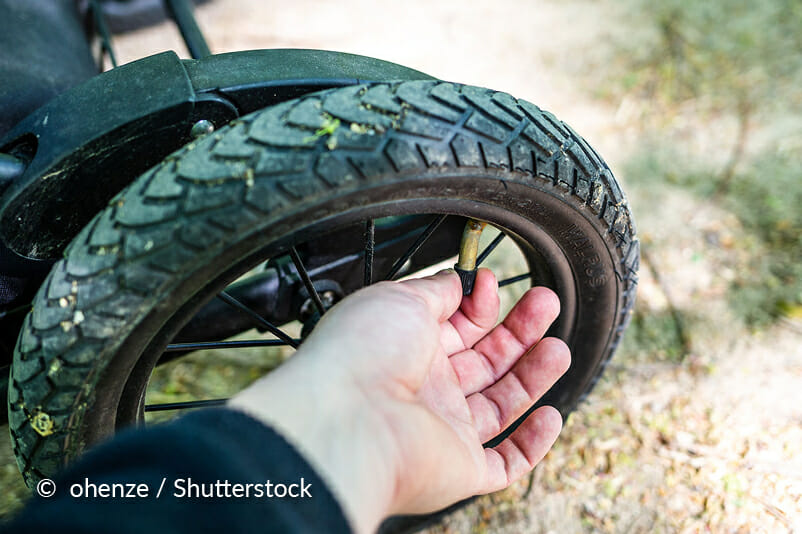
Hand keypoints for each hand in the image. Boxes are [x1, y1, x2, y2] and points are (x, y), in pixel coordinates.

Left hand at [229, 269, 569, 532]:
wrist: (347, 418)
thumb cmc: (362, 353)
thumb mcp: (402, 297)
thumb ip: (437, 289)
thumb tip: (460, 280)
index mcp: (405, 349)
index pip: (455, 327)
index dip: (479, 305)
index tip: (491, 283)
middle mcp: (424, 390)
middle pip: (484, 361)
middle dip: (519, 331)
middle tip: (546, 303)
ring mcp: (442, 430)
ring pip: (499, 405)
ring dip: (532, 375)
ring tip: (557, 346)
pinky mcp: (460, 469)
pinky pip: (504, 463)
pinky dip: (532, 445)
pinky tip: (551, 415)